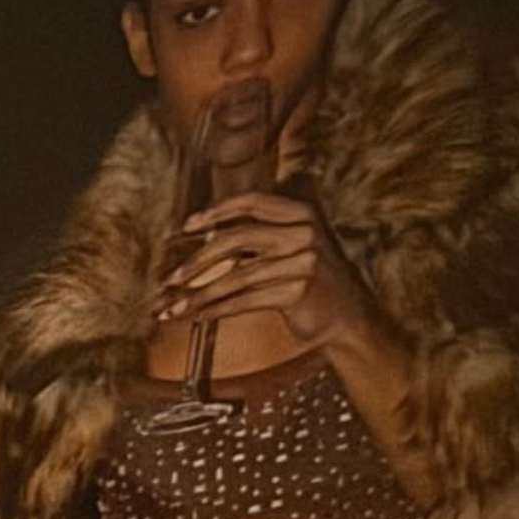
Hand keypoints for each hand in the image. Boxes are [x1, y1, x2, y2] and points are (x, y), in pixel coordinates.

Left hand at [151, 187, 381, 358]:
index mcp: (302, 213)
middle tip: (171, 277)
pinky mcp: (297, 292)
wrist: (347, 315)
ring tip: (174, 307)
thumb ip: (261, 235)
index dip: (219, 210)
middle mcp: (304, 232)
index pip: (254, 201)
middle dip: (198, 260)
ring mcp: (303, 261)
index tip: (190, 224)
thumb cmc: (312, 280)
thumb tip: (208, 235)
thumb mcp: (293, 246)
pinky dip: (217, 310)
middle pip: (238, 238)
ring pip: (237, 276)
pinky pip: (246, 301)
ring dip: (200, 294)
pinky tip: (198, 317)